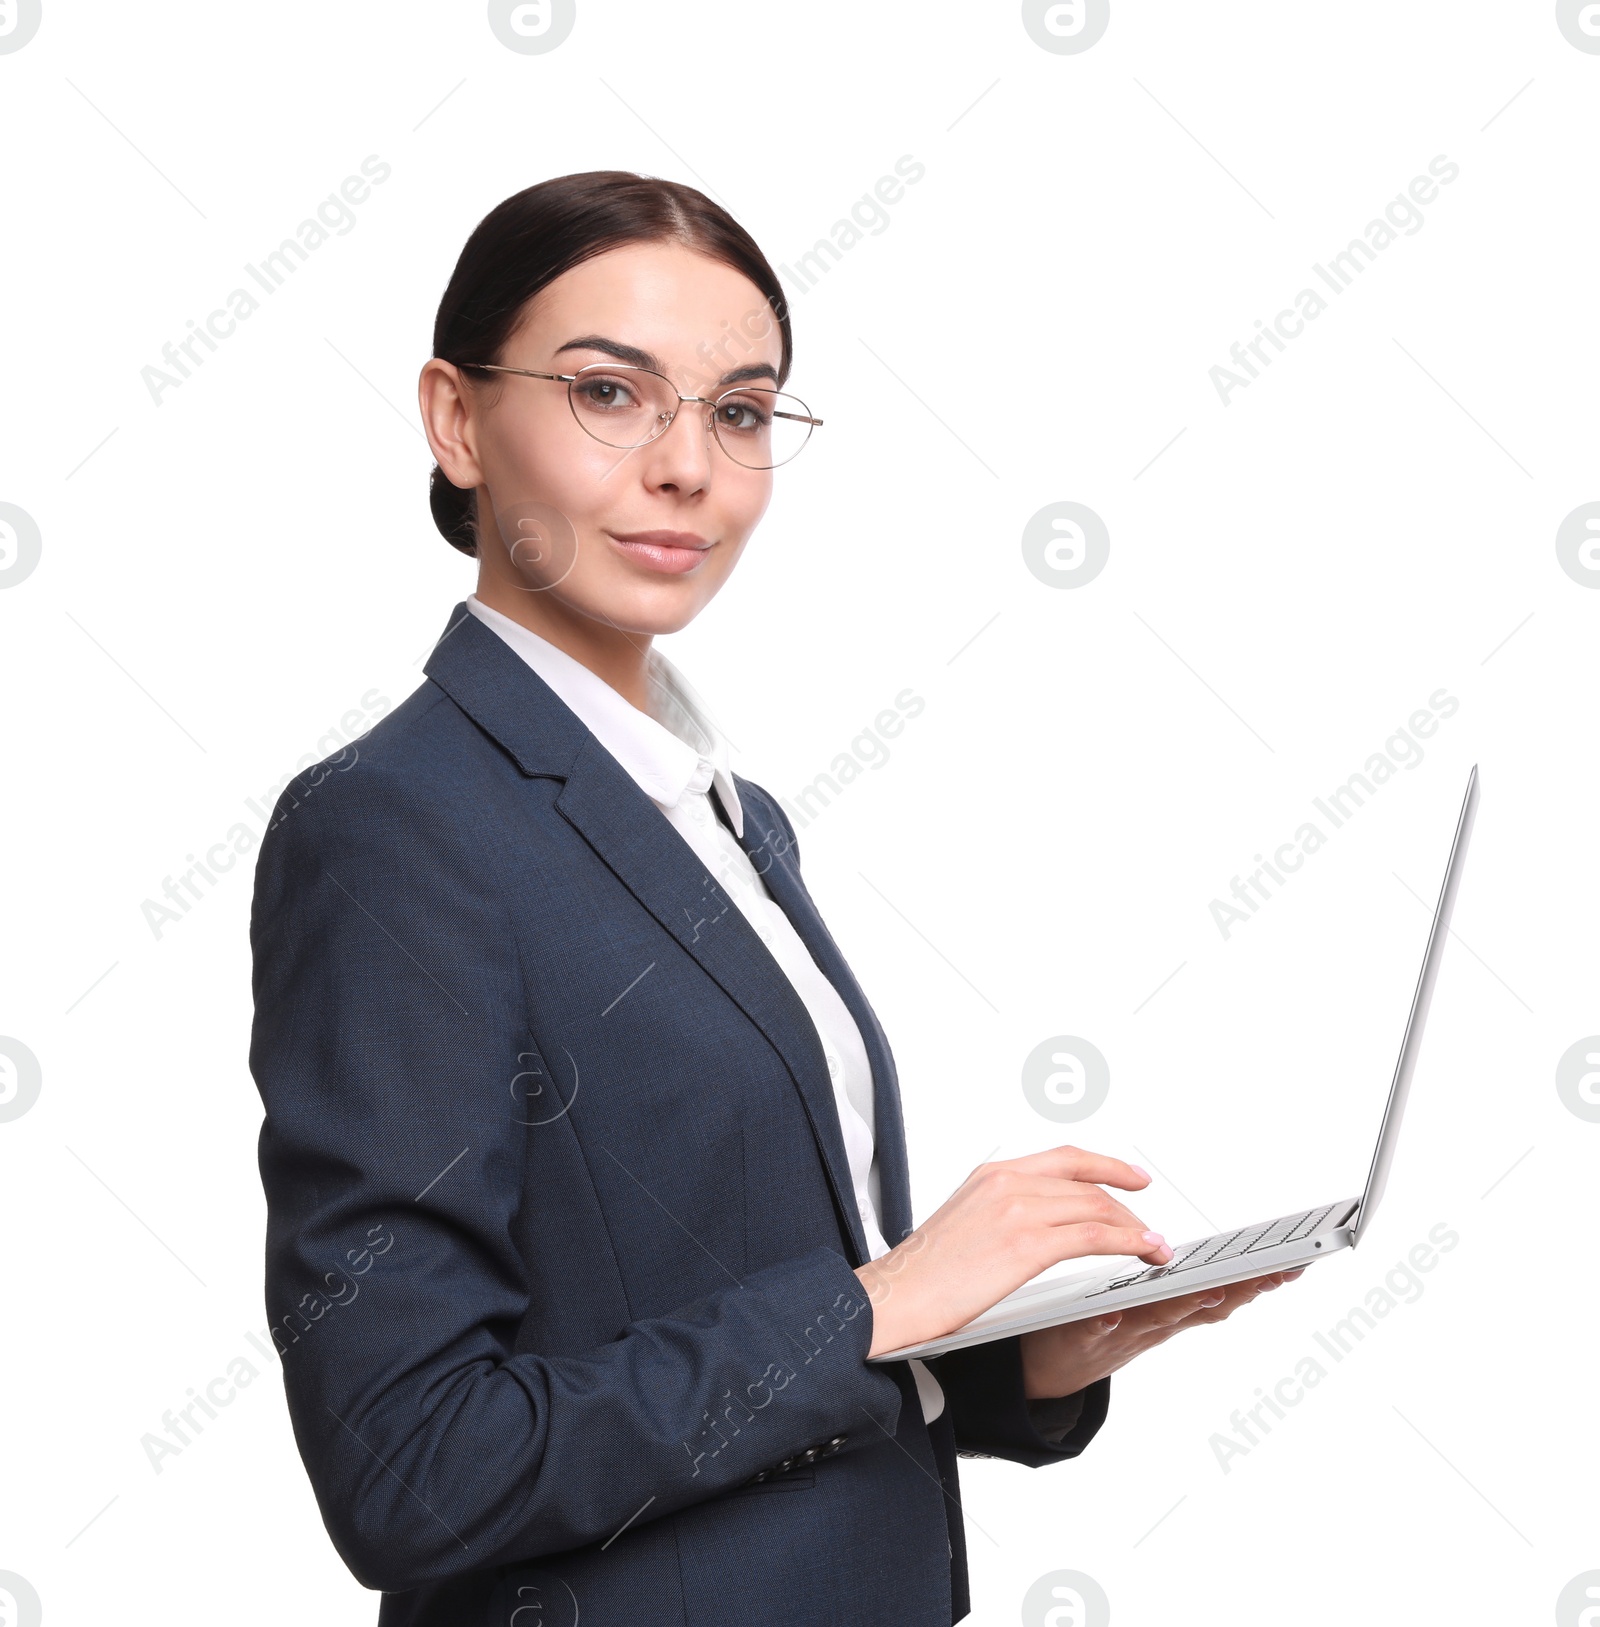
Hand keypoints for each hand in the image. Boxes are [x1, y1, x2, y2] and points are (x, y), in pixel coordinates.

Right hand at [856, 1146, 1171, 1358]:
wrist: (894, 1297)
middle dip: (1127, 1206)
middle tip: (1149, 1229)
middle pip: (1086, 1184)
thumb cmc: (923, 1274)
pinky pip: (1093, 1235)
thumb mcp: (963, 1223)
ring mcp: (1017, 1209)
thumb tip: (1030, 1228)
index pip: (1064, 1159)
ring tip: (1156, 1247)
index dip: (1106, 1165)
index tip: (1132, 1177)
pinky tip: (1144, 1251)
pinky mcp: (1026, 1243)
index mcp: (991, 1174)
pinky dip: (1127, 1241)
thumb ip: (999, 1213)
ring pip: (1095, 1207)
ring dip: (1134, 1228)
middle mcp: (1007, 1182)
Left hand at [1018, 1268, 1307, 1399]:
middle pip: (1204, 1305)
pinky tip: (1111, 1312)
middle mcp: (1156, 1321)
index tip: (1297, 1262)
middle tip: (1271, 1273)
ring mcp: (1123, 1332)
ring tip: (1209, 1290)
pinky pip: (1094, 1330)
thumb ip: (1184, 1280)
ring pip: (1160, 1317)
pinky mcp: (1082, 1337)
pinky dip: (1106, 1323)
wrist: (1055, 1367)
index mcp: (1172, 1305)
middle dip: (1239, 1289)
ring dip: (1185, 1305)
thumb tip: (1227, 1252)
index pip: (1223, 1288)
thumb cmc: (1106, 1323)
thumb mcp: (1154, 1305)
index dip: (1259, 1277)